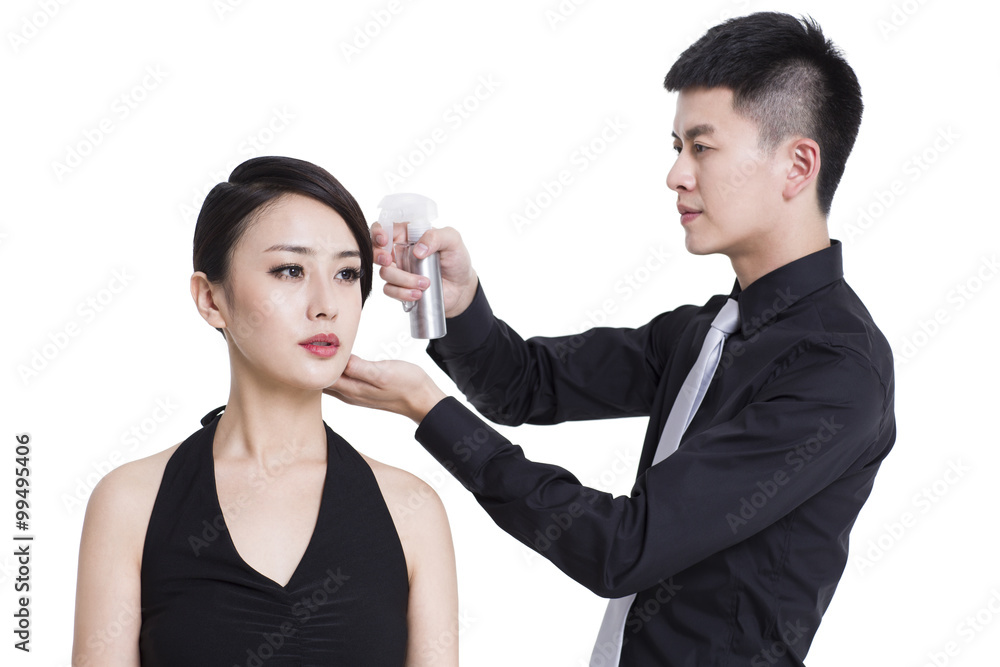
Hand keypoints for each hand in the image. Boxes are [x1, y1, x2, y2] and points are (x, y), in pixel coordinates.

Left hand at [323, 354, 446, 423]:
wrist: (423, 399)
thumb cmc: (406, 385)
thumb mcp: (382, 373)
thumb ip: (358, 368)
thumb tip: (337, 361)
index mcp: (351, 389)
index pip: (320, 378)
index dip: (314, 362)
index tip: (311, 343)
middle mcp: (349, 394)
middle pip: (321, 380)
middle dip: (315, 364)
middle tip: (311, 342)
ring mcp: (355, 393)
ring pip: (331, 380)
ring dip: (325, 366)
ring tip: (321, 347)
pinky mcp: (363, 389)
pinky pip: (342, 379)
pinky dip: (336, 369)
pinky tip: (339, 359)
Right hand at [371, 222, 478, 318]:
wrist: (462, 287)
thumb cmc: (457, 259)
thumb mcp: (452, 240)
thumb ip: (436, 237)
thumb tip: (418, 250)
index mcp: (409, 235)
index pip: (386, 228)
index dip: (378, 232)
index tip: (384, 240)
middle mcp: (400, 251)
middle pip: (376, 250)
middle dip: (378, 255)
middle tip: (388, 260)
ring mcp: (399, 270)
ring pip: (384, 273)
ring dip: (403, 279)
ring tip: (425, 283)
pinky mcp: (400, 287)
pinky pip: (390, 290)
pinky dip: (402, 293)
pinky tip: (418, 294)